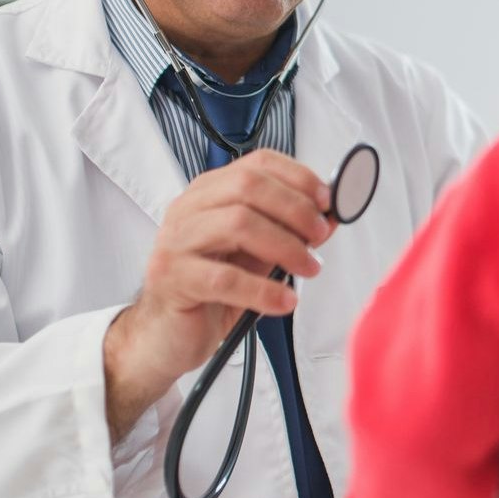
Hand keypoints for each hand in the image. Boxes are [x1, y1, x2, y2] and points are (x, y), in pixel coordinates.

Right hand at [103, 149, 332, 439]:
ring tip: (308, 268)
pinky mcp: (173, 278)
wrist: (167, 334)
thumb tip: (332, 217)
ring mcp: (177, 241)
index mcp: (210, 193)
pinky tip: (285, 300)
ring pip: (237, 223)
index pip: (257, 163)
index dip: (298, 177)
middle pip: (247, 186)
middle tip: (319, 236)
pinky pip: (225, 278)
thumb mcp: (256, 254)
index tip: (328, 200)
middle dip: (294, 208)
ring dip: (285, 245)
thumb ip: (288, 231)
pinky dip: (264, 289)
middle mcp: (189, 209)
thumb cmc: (212, 289)